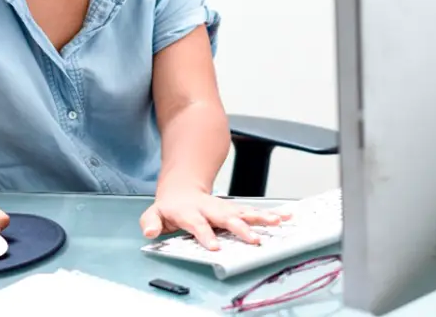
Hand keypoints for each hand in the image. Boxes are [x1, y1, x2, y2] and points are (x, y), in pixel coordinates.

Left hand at [140, 187, 290, 250]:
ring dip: (261, 217)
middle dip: (241, 229)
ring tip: (278, 221)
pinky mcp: (235, 210)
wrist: (183, 188)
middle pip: (227, 218)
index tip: (215, 247)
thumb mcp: (154, 213)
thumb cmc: (171, 206)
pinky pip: (253, 211)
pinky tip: (285, 216)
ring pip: (244, 212)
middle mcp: (210, 209)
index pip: (198, 224)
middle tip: (254, 239)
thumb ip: (150, 222)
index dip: (206, 235)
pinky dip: (270, 213)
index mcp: (191, 212)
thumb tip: (150, 231)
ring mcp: (224, 208)